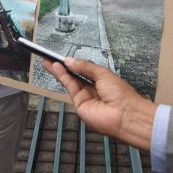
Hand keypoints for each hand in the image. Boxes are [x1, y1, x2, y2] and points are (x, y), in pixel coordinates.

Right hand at [42, 57, 156, 150]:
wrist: (124, 115)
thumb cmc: (119, 92)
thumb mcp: (103, 74)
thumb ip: (85, 66)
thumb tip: (70, 61)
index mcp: (102, 80)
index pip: (85, 70)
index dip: (74, 64)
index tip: (63, 57)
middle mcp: (93, 89)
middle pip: (75, 76)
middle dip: (63, 67)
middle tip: (49, 58)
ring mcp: (85, 97)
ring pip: (70, 81)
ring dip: (59, 71)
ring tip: (48, 62)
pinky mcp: (79, 105)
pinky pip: (70, 88)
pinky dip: (63, 77)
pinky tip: (56, 68)